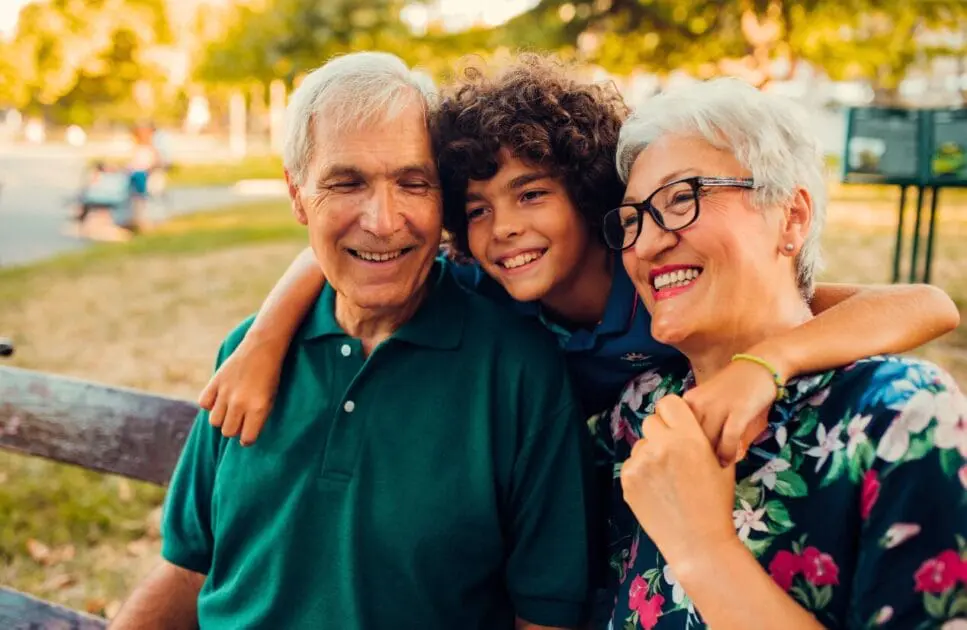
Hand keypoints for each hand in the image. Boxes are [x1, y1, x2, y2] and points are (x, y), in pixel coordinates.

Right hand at [198, 336, 284, 444]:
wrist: (262, 348)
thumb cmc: (270, 376)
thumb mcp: (270, 399)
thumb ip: (257, 418)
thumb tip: (244, 434)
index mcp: (258, 409)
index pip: (247, 439)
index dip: (248, 438)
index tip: (248, 433)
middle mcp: (240, 403)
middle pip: (228, 432)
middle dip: (235, 429)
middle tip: (240, 419)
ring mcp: (225, 393)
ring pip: (215, 422)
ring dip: (222, 418)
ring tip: (229, 409)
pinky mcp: (215, 382)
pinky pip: (204, 404)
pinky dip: (210, 404)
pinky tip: (219, 398)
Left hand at [619, 395, 737, 568]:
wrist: (698, 542)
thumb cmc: (716, 503)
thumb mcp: (721, 464)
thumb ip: (702, 437)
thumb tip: (687, 420)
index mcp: (689, 437)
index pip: (668, 402)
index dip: (673, 414)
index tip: (677, 426)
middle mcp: (662, 445)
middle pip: (651, 421)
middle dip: (661, 433)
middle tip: (672, 454)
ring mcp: (641, 462)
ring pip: (640, 444)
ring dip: (650, 454)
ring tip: (666, 479)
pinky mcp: (627, 479)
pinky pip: (631, 464)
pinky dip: (641, 473)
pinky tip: (656, 490)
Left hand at [682, 358, 776, 465]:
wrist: (759, 365)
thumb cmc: (734, 390)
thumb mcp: (710, 406)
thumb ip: (702, 428)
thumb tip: (696, 457)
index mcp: (688, 402)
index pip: (673, 432)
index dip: (679, 450)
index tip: (684, 461)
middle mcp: (699, 403)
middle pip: (686, 439)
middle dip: (692, 459)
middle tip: (698, 472)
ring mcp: (718, 406)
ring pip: (706, 442)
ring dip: (710, 460)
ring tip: (713, 471)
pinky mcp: (739, 410)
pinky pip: (728, 439)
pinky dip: (728, 454)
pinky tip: (728, 461)